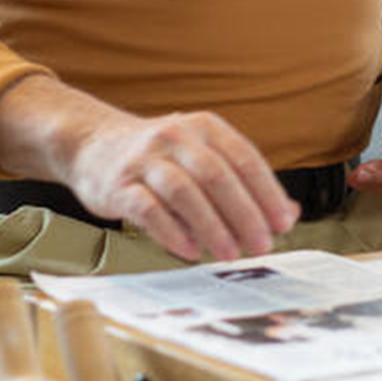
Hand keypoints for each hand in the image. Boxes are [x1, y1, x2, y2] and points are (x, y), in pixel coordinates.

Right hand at [66, 108, 299, 262]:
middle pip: (217, 176)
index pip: (245, 159)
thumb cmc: (160, 158)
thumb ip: (244, 184)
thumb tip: (288, 215)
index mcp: (205, 127)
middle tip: (261, 245)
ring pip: (184, 192)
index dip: (267, 193)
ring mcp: (145, 159)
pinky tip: (190, 251)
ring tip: (229, 254)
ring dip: (212, 227)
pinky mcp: (119, 185)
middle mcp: (176, 136)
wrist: (93, 144)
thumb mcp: (202, 157)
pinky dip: (173, 232)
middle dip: (244, 214)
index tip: (283, 224)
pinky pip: (149, 209)